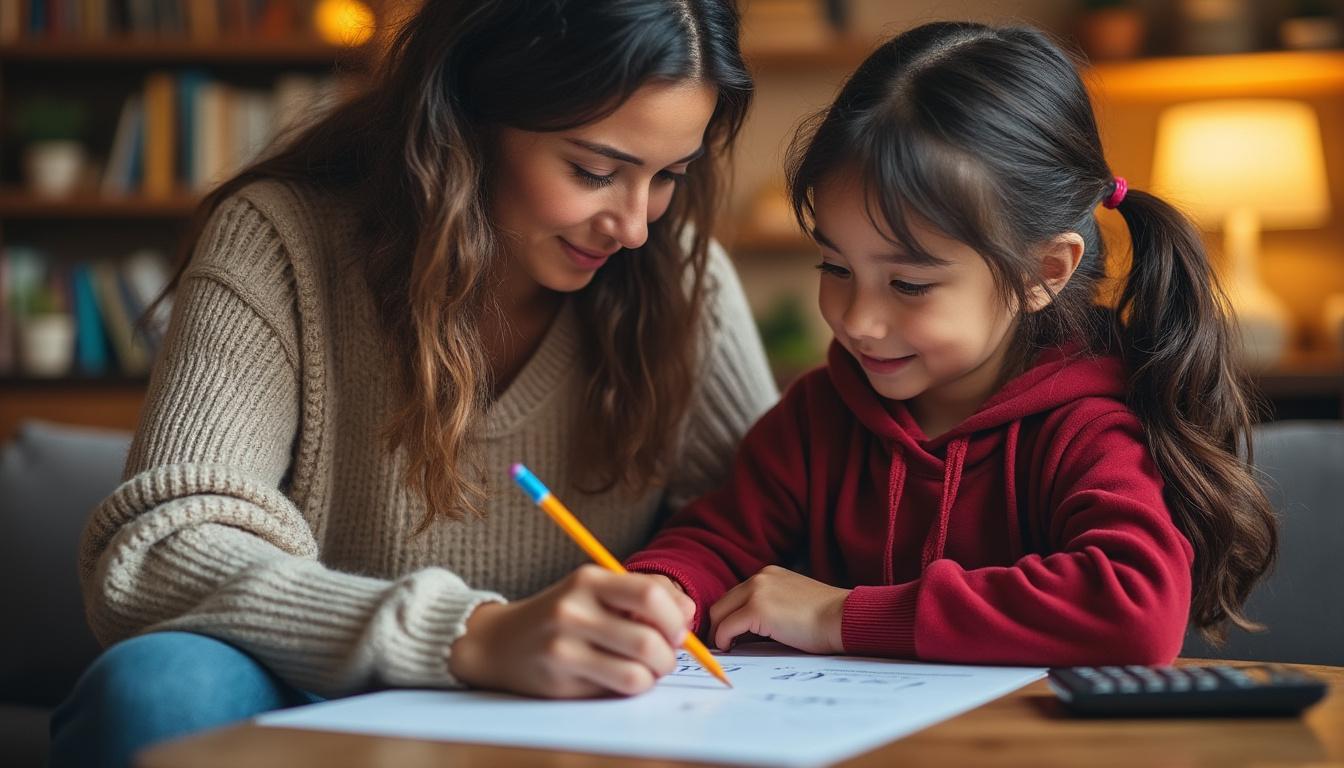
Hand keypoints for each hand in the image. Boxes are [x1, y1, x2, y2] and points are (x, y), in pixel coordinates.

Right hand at [448, 565, 694, 697]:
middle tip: (665, 656)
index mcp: (588, 579)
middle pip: (649, 636)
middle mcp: (574, 609)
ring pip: (639, 670)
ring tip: (646, 669)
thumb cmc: (561, 616)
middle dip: (670, 653)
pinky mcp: (561, 678)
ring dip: (655, 674)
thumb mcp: (594, 592)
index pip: (650, 593)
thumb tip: (689, 614)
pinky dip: (634, 687)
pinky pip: (619, 687)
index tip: (678, 629)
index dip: (676, 615)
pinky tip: (623, 679)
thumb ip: (640, 596)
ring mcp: (565, 646)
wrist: (498, 642)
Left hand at [708, 565, 849, 653]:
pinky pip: (726, 628)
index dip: (728, 616)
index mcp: (769, 575)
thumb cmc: (826, 618)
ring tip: (726, 649)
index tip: (727, 634)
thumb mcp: (792, 602)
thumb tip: (746, 630)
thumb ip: (770, 607)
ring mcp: (757, 592)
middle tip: (721, 645)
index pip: (735, 595)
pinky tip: (731, 649)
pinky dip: (723, 640)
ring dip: (719, 633)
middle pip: (722, 603)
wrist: (844, 618)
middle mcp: (760, 578)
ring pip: (719, 614)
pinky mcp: (757, 609)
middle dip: (718, 625)